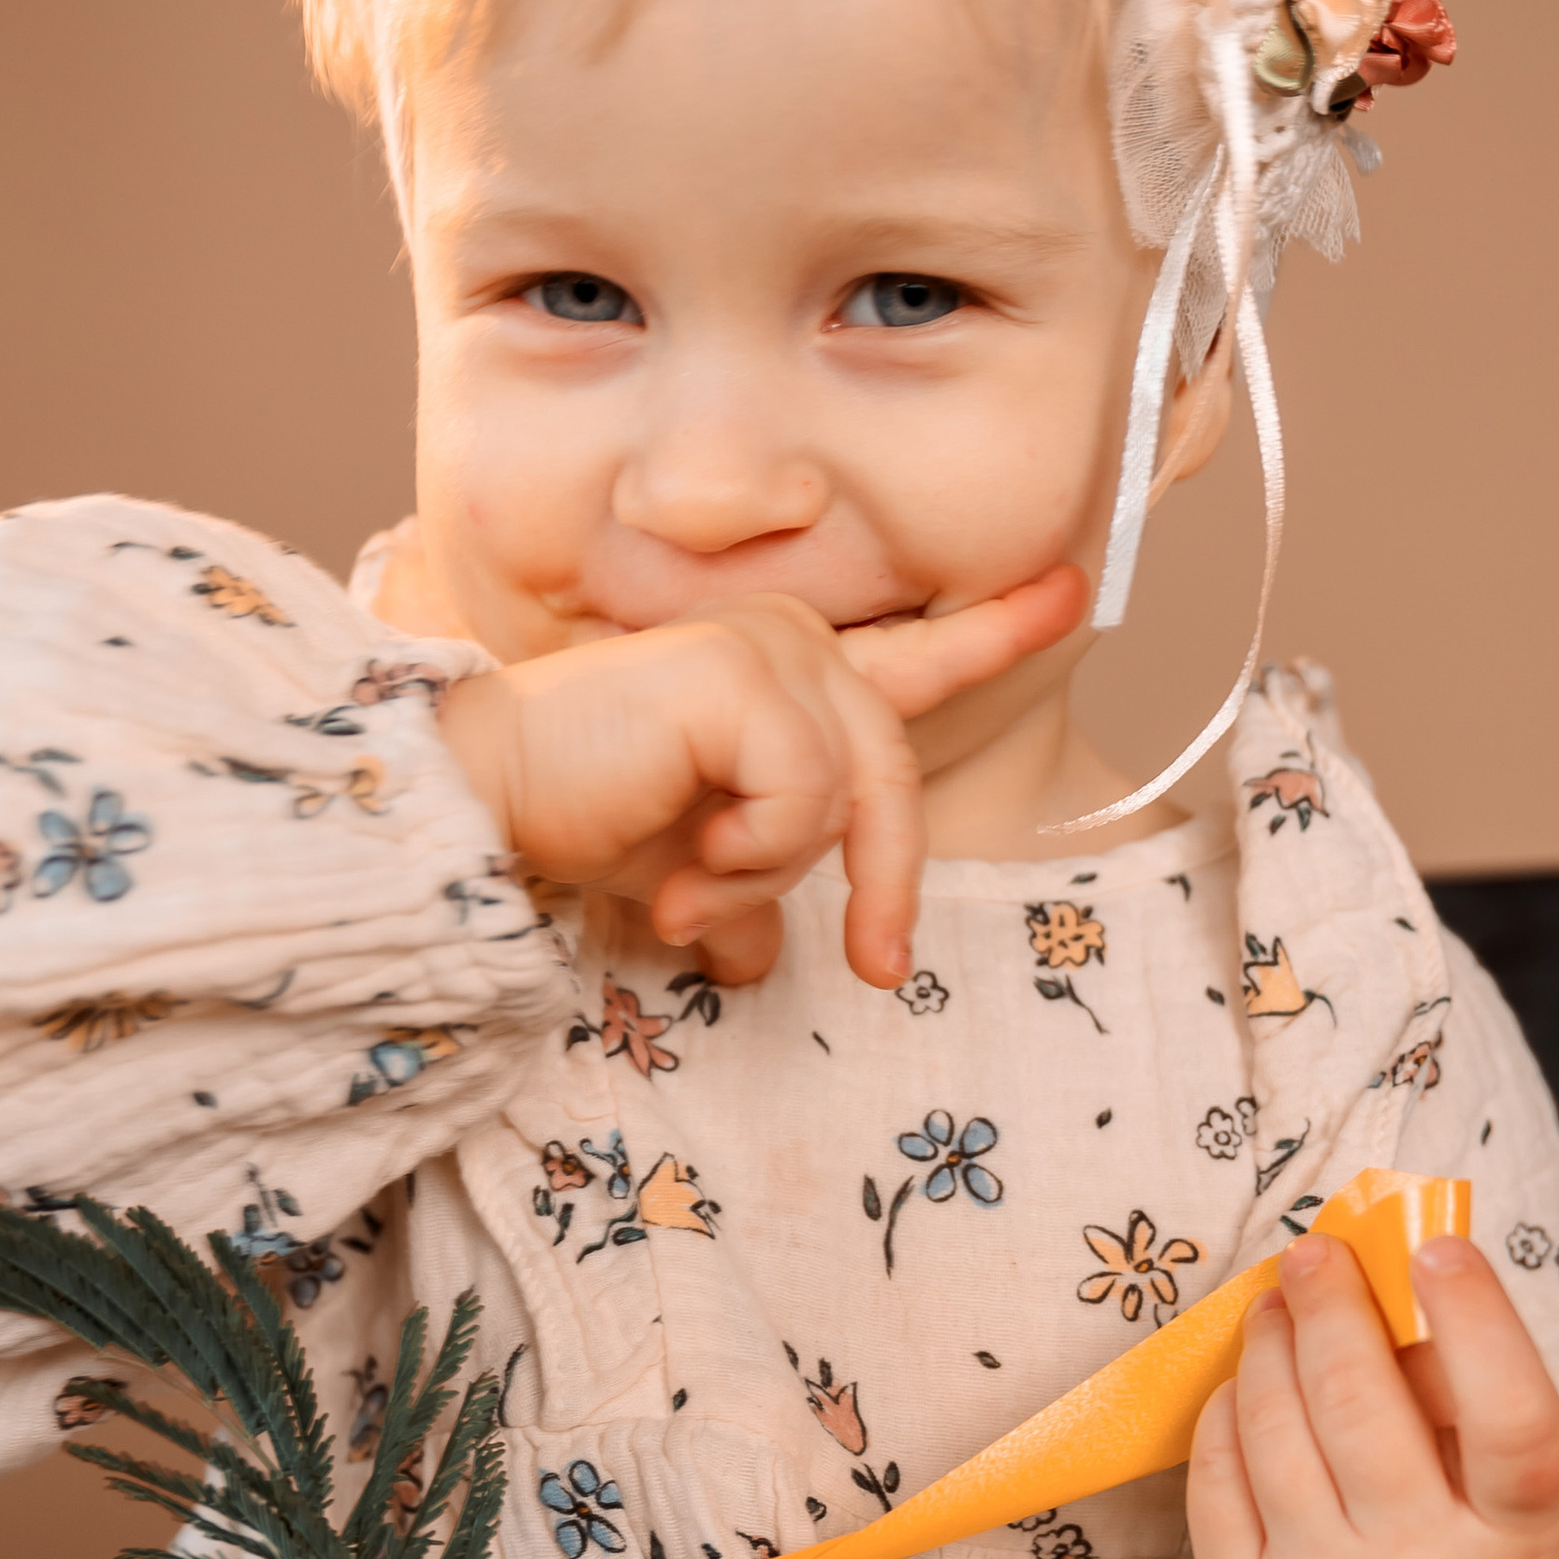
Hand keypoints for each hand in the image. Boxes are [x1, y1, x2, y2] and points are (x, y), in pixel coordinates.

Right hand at [435, 572, 1085, 988]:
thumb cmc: (580, 821)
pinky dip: (755, 855)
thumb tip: (761, 962)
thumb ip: (749, 893)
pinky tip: (686, 862)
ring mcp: (766, 646)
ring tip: (692, 893)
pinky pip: (808, 795)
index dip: (993, 632)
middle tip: (876, 968)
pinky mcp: (741, 674)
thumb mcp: (694, 870)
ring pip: (850, 797)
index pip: (913, 659)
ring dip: (773, 876)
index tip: (1070, 591)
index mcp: (788, 675)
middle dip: (885, 884)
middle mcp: (788, 640)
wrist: (488, 804)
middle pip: (894, 775)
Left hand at [1186, 1233, 1558, 1558]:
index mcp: (1517, 1542)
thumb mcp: (1512, 1495)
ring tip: (1279, 1305)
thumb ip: (1467, 1388)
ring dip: (1271, 1343)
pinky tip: (1248, 1381)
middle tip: (1315, 1251)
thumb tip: (1387, 1277)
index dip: (1478, 1322)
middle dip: (1331, 1305)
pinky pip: (1219, 1471)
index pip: (1511, 1422)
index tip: (1437, 1245)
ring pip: (1275, 1426)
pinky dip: (1230, 1408)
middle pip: (1362, 1405)